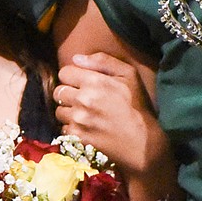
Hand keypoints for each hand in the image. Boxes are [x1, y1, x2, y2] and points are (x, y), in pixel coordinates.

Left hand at [54, 52, 171, 180]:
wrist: (142, 141)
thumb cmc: (137, 105)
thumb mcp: (129, 75)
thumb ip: (103, 61)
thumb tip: (76, 58)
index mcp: (94, 81)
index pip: (64, 72)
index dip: (72, 76)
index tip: (80, 82)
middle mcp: (82, 99)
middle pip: (58, 91)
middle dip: (68, 93)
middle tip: (82, 99)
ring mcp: (78, 119)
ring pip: (58, 111)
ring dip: (68, 111)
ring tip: (83, 114)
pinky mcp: (77, 136)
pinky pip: (63, 128)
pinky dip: (71, 127)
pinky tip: (85, 127)